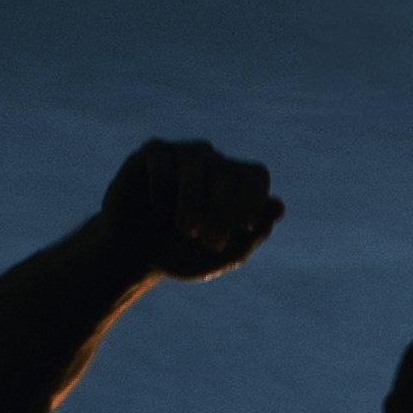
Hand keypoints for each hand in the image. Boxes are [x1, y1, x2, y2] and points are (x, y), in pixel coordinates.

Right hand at [96, 137, 282, 287]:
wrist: (134, 258)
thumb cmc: (182, 254)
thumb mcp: (223, 255)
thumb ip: (252, 234)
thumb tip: (278, 205)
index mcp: (234, 184)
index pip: (255, 175)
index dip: (254, 199)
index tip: (245, 227)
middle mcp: (211, 163)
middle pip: (226, 171)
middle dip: (222, 209)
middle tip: (210, 242)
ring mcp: (180, 155)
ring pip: (196, 159)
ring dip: (194, 197)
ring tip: (187, 229)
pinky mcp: (150, 155)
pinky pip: (162, 157)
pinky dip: (163, 184)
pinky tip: (160, 210)